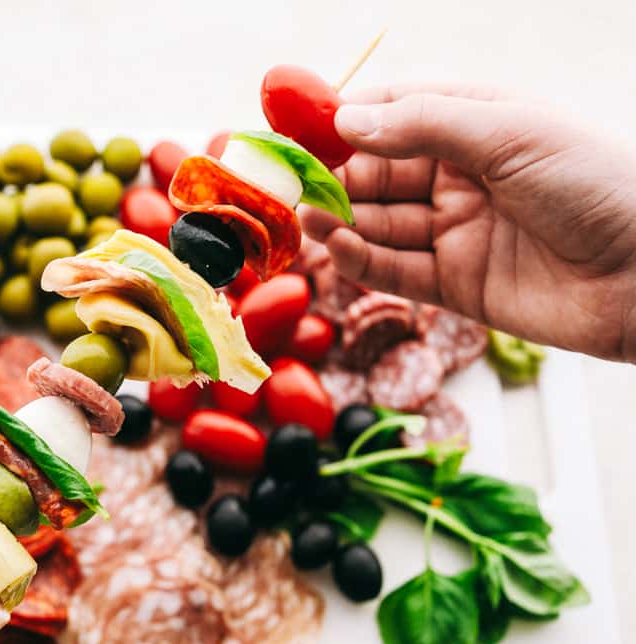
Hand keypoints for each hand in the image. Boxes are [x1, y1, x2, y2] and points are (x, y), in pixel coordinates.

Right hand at [299, 84, 635, 361]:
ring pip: (382, 222)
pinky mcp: (458, 284)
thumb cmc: (598, 183)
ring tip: (307, 218)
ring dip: (342, 219)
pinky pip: (398, 269)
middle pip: (379, 171)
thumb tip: (347, 118)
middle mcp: (462, 176)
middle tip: (291, 184)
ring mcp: (458, 231)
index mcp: (478, 125)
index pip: (395, 113)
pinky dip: (364, 260)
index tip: (298, 127)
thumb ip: (424, 124)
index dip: (346, 118)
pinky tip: (339, 248)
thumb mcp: (510, 133)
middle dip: (336, 176)